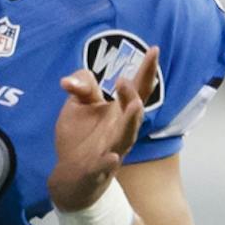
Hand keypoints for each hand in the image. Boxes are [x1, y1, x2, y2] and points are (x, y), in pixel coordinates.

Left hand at [49, 43, 159, 211]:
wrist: (70, 174)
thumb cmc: (80, 137)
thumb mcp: (78, 105)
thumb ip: (82, 87)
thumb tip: (69, 81)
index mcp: (119, 113)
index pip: (137, 90)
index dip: (146, 71)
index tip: (154, 50)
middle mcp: (121, 130)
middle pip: (134, 112)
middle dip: (131, 96)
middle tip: (123, 80)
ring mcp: (111, 150)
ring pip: (126, 137)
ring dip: (130, 122)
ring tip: (133, 106)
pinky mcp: (97, 170)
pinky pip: (105, 167)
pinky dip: (109, 163)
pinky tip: (111, 157)